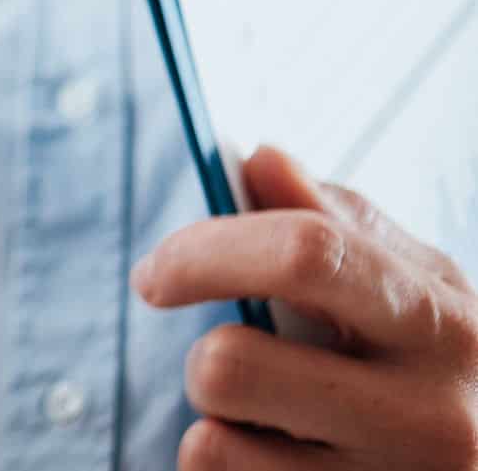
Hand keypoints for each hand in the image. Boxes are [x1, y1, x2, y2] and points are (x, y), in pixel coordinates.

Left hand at [134, 144, 477, 467]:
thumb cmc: (450, 366)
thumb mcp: (424, 290)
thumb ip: (340, 225)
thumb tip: (260, 161)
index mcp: (438, 320)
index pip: (304, 254)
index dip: (204, 250)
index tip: (154, 275)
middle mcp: (428, 414)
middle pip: (229, 366)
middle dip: (204, 357)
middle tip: (225, 363)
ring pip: (212, 445)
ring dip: (219, 426)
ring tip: (273, 423)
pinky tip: (285, 464)